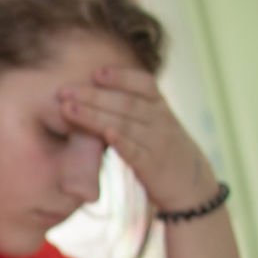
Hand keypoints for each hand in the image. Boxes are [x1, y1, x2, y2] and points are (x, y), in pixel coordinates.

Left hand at [58, 66, 217, 211]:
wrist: (191, 185)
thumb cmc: (162, 149)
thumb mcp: (154, 123)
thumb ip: (131, 108)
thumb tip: (93, 91)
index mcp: (160, 107)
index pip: (144, 85)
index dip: (121, 77)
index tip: (95, 72)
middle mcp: (160, 121)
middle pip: (127, 103)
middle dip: (94, 95)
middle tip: (65, 90)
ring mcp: (157, 143)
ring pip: (126, 125)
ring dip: (95, 116)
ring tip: (69, 109)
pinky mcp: (153, 166)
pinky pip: (136, 152)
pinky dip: (122, 142)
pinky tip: (106, 134)